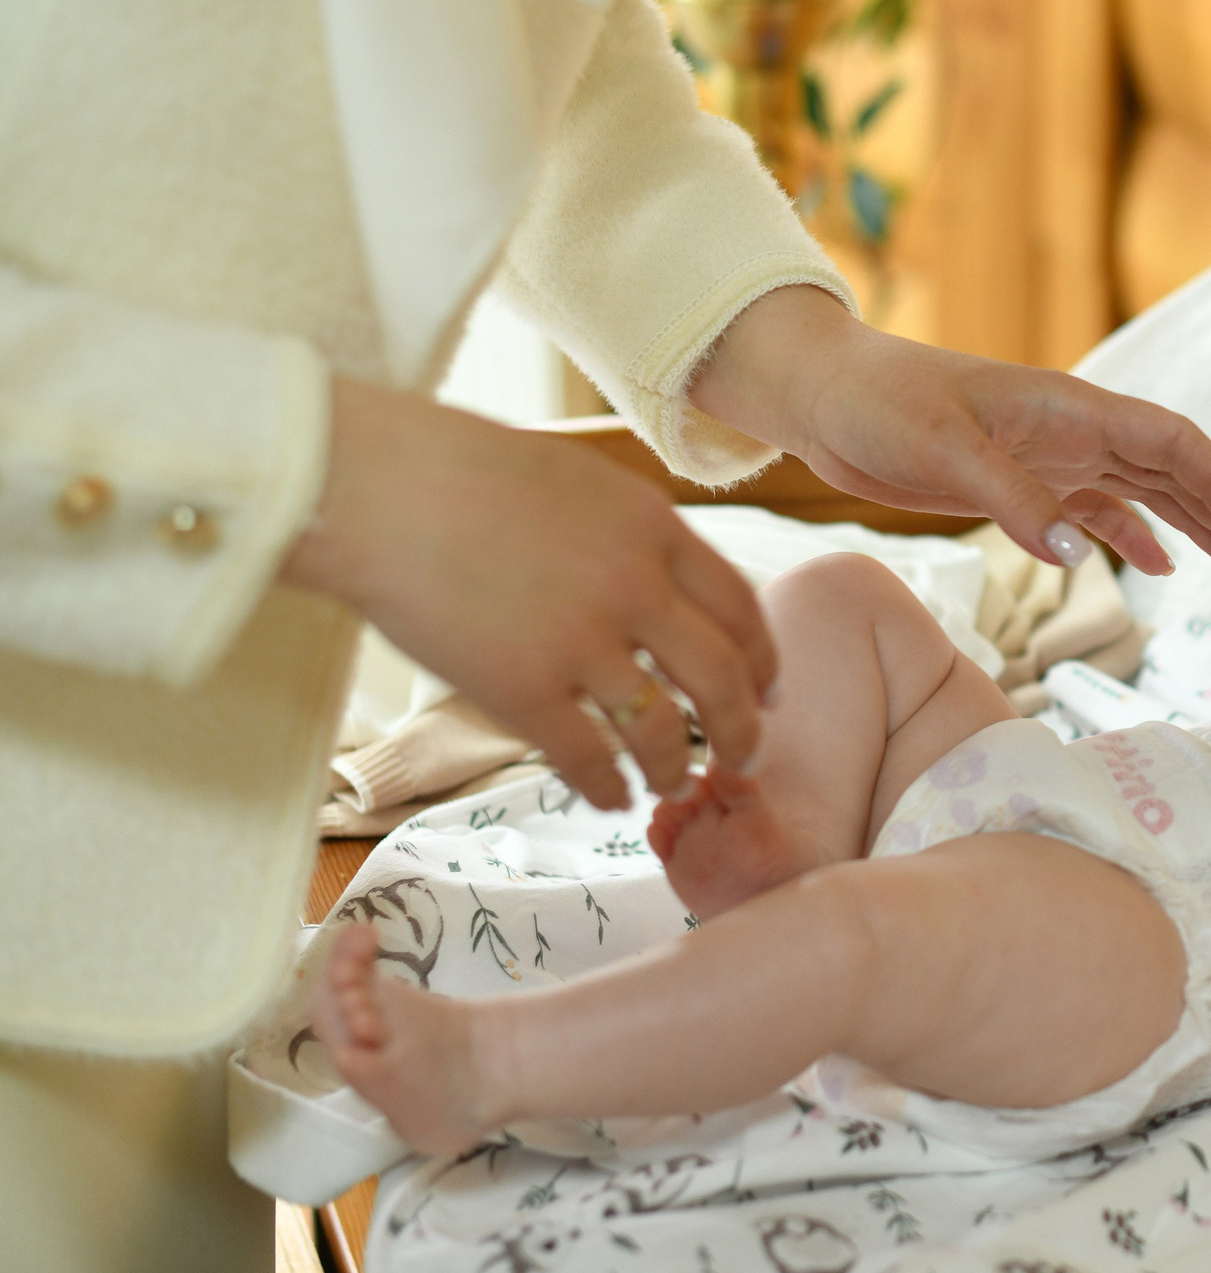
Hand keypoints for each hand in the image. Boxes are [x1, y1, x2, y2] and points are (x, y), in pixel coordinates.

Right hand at [280, 379, 774, 807]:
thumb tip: (667, 583)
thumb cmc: (462, 474)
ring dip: (674, 766)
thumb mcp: (581, 482)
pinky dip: (608, 788)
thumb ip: (633, 534)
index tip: (770, 690)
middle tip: (744, 757)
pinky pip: (588, 757)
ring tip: (673, 783)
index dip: (763, 659)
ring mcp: (581, 641)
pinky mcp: (522, 690)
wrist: (377, 487)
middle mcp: (634, 587)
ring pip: (661, 729)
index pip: (740, 607)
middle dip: (742, 728)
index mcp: (655, 529)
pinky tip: (611, 798)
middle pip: (721, 677)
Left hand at [689, 288, 1210, 576]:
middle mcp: (1072, 429)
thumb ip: (1013, 500)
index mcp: (1069, 408)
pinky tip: (1156, 568)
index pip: (1172, 443)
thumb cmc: (880, 404)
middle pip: (1174, 470)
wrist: (824, 395)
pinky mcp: (1020, 480)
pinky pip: (1096, 508)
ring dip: (1194, 527)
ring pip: (1145, 491)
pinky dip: (1132, 535)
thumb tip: (1077, 552)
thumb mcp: (943, 450)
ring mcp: (1049, 455)